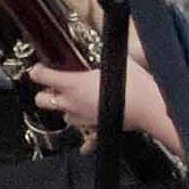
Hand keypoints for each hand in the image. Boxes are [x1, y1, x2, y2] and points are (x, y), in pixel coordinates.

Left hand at [30, 52, 173, 147]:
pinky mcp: (95, 131)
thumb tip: (108, 48)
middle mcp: (72, 103)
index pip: (42, 76)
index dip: (37, 71)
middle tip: (55, 87)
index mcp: (74, 84)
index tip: (38, 69)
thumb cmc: (136, 85)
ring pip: (63, 116)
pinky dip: (85, 139)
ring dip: (68, 109)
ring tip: (79, 102)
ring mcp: (82, 119)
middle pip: (42, 100)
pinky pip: (85, 140)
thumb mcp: (118, 61)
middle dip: (45, 93)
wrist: (151, 108)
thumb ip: (106, 57)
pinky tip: (88, 138)